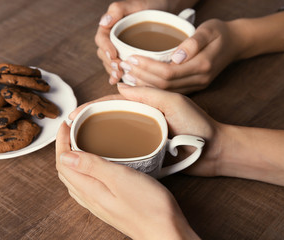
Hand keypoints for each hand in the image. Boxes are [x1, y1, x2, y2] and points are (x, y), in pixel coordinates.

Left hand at [55, 122, 199, 239]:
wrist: (166, 233)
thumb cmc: (149, 207)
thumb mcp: (120, 179)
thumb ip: (92, 167)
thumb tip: (65, 156)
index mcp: (90, 190)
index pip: (63, 163)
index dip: (61, 142)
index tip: (66, 124)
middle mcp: (90, 199)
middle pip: (66, 171)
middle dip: (64, 148)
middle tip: (71, 130)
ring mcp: (99, 204)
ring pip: (75, 179)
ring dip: (72, 160)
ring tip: (79, 144)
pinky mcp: (110, 205)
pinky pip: (87, 186)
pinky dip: (83, 171)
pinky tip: (95, 167)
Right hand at [69, 84, 223, 176]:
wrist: (215, 150)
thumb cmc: (198, 124)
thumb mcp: (175, 102)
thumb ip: (149, 93)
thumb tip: (119, 85)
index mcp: (146, 102)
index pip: (112, 102)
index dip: (91, 107)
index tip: (73, 115)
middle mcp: (142, 116)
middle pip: (109, 116)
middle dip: (88, 120)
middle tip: (69, 130)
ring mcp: (143, 133)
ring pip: (114, 132)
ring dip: (95, 135)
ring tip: (77, 143)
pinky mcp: (147, 149)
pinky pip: (125, 148)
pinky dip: (110, 150)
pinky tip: (98, 156)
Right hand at [95, 0, 168, 83]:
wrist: (162, 12)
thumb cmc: (148, 6)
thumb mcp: (135, 4)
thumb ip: (117, 9)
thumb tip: (104, 22)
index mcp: (109, 28)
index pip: (101, 39)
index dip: (105, 48)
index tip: (113, 55)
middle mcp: (111, 40)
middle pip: (104, 54)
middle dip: (110, 63)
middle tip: (118, 69)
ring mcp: (118, 51)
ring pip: (110, 63)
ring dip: (113, 71)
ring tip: (120, 77)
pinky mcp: (126, 59)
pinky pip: (119, 69)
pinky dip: (120, 76)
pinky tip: (121, 82)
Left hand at [117, 19, 242, 92]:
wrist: (236, 43)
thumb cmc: (220, 33)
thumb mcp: (209, 30)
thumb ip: (194, 43)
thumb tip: (176, 57)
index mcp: (202, 66)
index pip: (167, 73)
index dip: (147, 67)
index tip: (130, 59)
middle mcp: (199, 80)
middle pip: (163, 85)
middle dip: (141, 77)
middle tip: (123, 67)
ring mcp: (196, 85)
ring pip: (165, 91)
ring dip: (144, 84)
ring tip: (126, 75)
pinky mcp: (193, 87)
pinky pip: (170, 91)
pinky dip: (153, 87)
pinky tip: (140, 81)